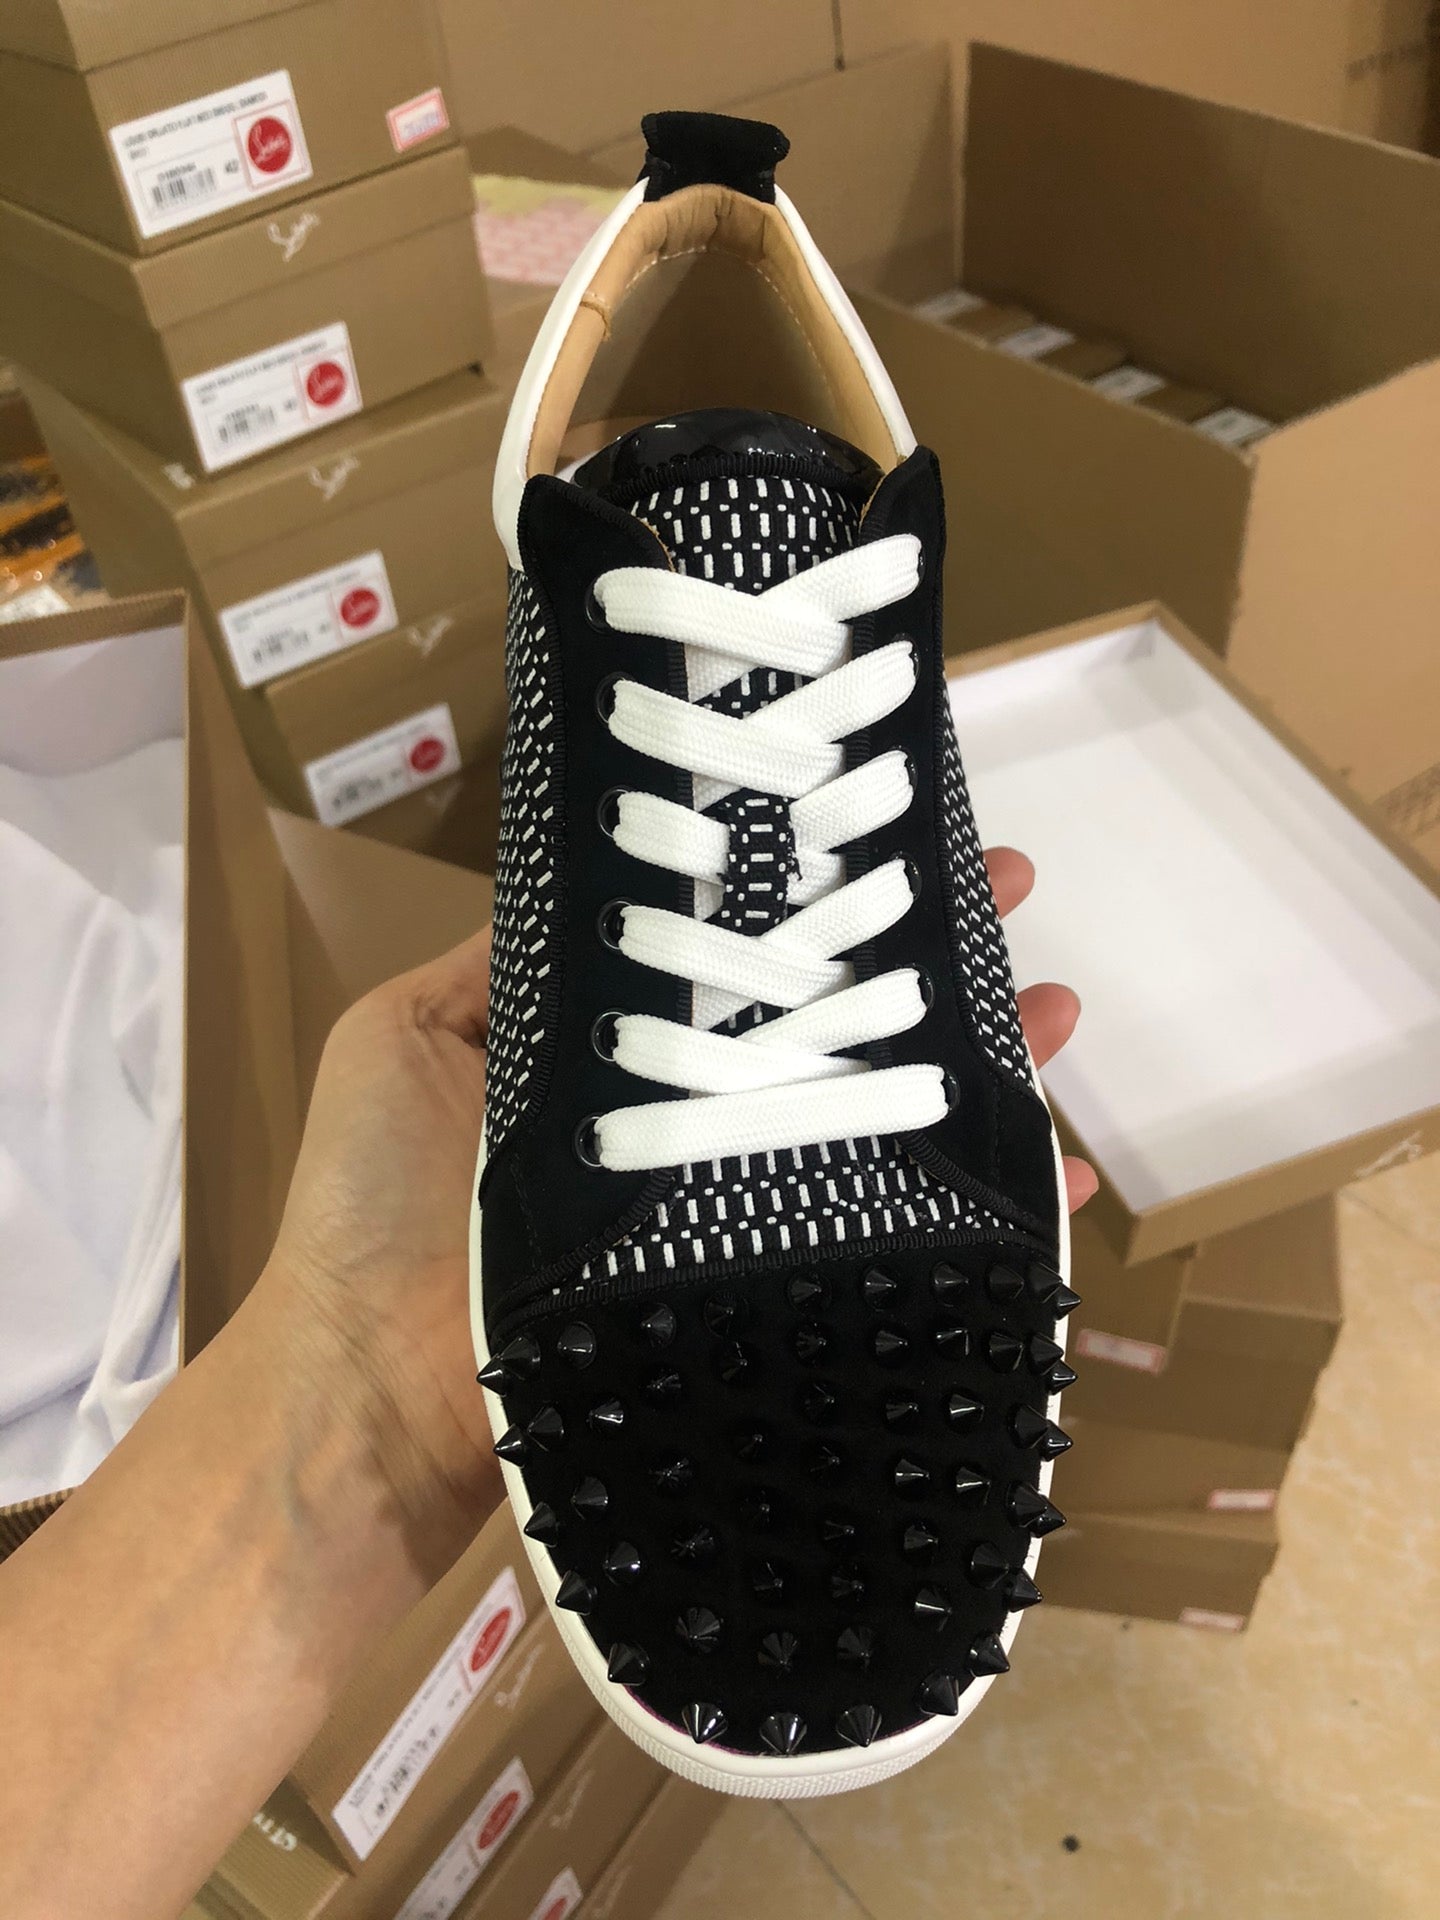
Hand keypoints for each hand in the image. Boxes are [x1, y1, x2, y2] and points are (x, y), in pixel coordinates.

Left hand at [257, 850, 1091, 1575]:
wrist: (366, 1394)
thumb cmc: (373, 1205)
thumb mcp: (403, 1035)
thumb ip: (497, 963)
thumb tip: (583, 866)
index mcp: (617, 1060)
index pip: (734, 959)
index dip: (805, 897)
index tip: (876, 830)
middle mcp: (688, 1129)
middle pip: (826, 1033)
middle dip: (917, 966)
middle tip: (1009, 894)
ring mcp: (734, 1218)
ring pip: (876, 1130)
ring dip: (973, 1071)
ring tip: (1056, 1005)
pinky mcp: (764, 1295)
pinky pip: (892, 1257)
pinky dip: (984, 1232)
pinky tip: (1053, 1181)